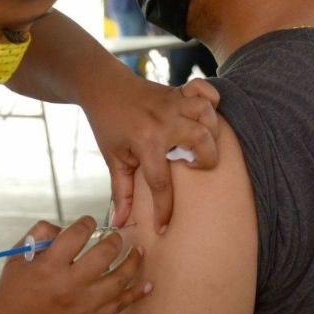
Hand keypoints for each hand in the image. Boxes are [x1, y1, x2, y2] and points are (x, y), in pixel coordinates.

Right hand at [0, 217, 149, 313]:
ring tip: (138, 251)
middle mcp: (69, 285)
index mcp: (49, 266)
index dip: (87, 222)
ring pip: (119, 279)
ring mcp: (83, 305)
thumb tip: (63, 226)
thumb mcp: (17, 258)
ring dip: (133, 261)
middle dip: (114, 239)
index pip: (77, 234)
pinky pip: (120, 305)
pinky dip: (136, 293)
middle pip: (104, 253)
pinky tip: (146, 284)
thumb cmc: (13, 294)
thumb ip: (39, 234)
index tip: (89, 221)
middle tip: (116, 235)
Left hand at [83, 75, 220, 231]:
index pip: (161, 182)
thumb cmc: (108, 124)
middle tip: (191, 165)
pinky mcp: (177, 91)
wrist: (102, 87)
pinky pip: (205, 89)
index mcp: (145, 140)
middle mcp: (163, 121)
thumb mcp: (113, 158)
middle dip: (206, 160)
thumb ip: (121, 191)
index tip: (164, 226)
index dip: (165, 209)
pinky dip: (211, 100)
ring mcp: (172, 103)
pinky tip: (204, 116)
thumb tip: (120, 222)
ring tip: (197, 142)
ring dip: (209, 131)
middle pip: (201, 141)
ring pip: (206, 114)